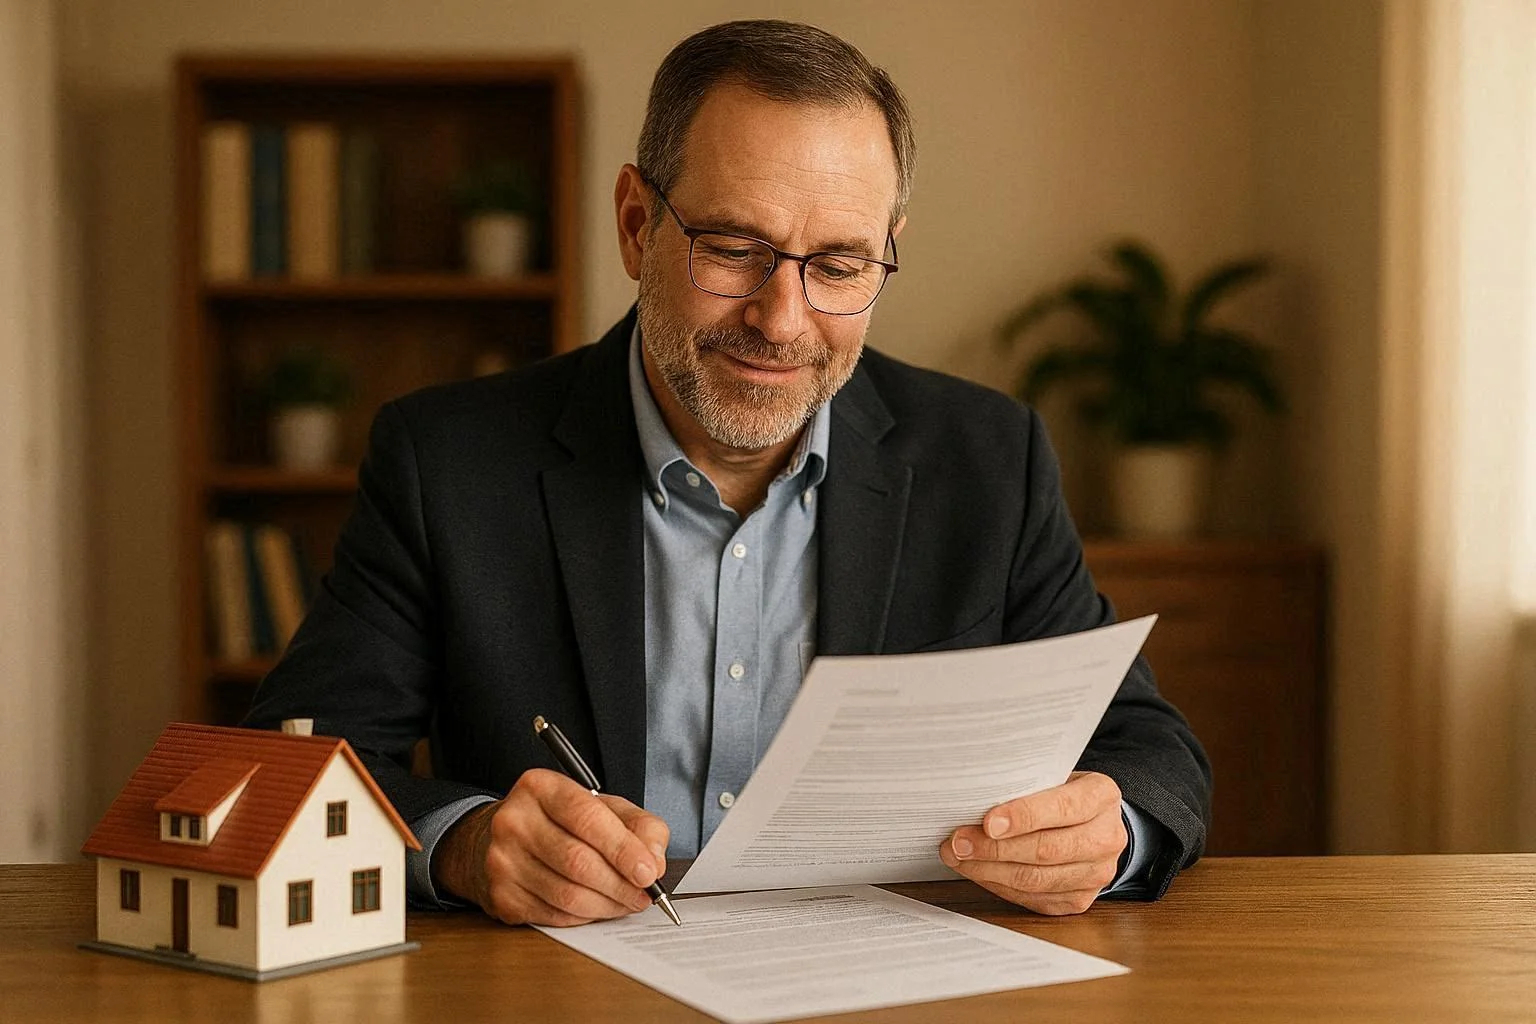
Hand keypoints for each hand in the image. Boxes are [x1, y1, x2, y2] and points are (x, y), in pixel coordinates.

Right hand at [434, 768, 669, 926]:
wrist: (496, 840)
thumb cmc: (558, 822)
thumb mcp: (601, 807)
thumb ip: (638, 826)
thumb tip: (654, 861)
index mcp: (540, 787)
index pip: (587, 817)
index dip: (623, 849)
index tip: (649, 872)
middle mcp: (514, 821)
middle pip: (578, 861)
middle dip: (621, 884)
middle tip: (645, 895)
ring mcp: (502, 860)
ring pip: (567, 895)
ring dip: (607, 906)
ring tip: (627, 903)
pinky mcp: (500, 896)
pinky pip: (554, 916)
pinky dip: (584, 917)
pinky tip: (596, 907)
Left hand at [939, 771, 1125, 915]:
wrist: (1092, 823)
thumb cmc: (1060, 794)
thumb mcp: (1051, 776)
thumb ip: (1024, 785)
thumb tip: (972, 798)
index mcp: (1102, 796)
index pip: (1063, 807)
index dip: (1024, 816)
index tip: (988, 822)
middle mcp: (1107, 837)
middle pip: (1046, 850)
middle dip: (995, 848)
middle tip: (959, 842)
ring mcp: (1097, 874)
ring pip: (1036, 879)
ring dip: (989, 870)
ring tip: (958, 857)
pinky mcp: (1079, 899)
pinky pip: (1033, 898)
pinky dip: (999, 885)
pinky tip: (978, 871)